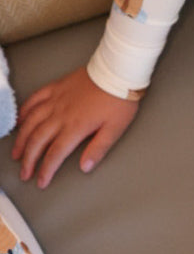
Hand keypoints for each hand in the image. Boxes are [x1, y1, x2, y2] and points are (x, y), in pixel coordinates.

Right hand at [11, 67, 139, 188]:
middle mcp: (60, 115)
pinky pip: (34, 99)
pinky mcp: (56, 87)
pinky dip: (24, 111)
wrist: (117, 71)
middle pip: (38, 141)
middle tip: (24, 173)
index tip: (41, 182)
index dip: (46, 170)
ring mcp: (56, 100)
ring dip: (21, 139)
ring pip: (31, 122)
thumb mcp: (115, 128)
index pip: (55, 154)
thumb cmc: (118, 99)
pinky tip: (20, 120)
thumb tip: (85, 167)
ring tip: (16, 153)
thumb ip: (98, 149)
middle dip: (28, 160)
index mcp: (76, 127)